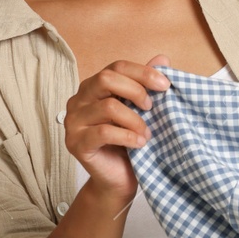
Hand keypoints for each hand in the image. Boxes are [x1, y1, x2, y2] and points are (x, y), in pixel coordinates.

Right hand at [64, 55, 170, 203]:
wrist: (119, 180)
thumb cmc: (129, 142)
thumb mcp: (140, 111)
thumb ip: (146, 85)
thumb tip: (163, 57)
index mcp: (92, 88)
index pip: (116, 67)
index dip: (142, 72)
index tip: (165, 85)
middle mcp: (78, 100)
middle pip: (106, 79)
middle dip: (136, 91)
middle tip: (152, 108)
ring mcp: (73, 122)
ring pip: (108, 106)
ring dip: (135, 120)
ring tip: (147, 133)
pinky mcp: (75, 143)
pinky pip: (104, 132)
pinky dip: (127, 136)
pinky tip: (139, 143)